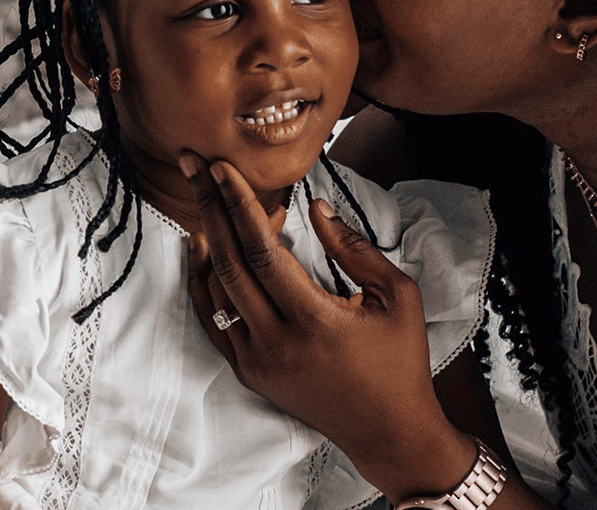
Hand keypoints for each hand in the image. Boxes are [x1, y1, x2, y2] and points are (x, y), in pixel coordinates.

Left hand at [179, 153, 474, 498]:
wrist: (389, 431)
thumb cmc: (401, 361)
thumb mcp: (397, 297)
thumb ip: (354, 248)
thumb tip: (316, 206)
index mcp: (316, 320)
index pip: (263, 250)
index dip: (239, 204)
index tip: (221, 168)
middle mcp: (277, 343)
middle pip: (229, 262)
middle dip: (210, 207)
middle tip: (195, 165)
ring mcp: (258, 361)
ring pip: (215, 290)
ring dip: (209, 240)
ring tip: (210, 199)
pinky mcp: (250, 373)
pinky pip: (213, 319)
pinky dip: (202, 282)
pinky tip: (203, 249)